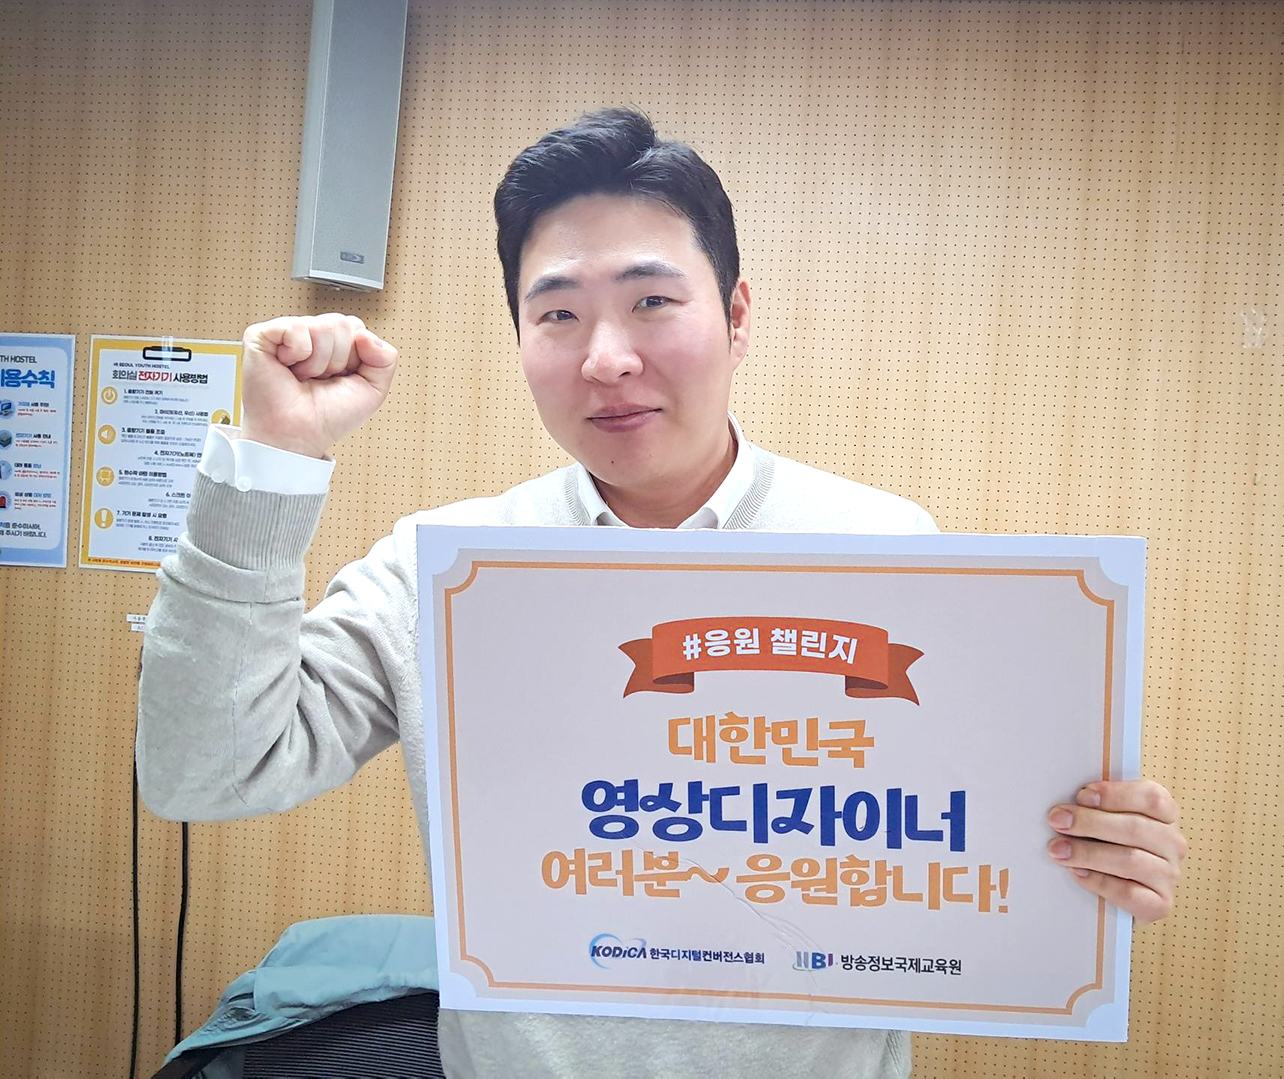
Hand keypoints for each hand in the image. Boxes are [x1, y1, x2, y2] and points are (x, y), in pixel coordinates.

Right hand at [240, 313, 397, 457]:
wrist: (299, 436)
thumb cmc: (328, 417)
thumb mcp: (373, 390)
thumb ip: (385, 359)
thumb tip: (366, 335)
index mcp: (334, 344)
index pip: (357, 327)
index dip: (355, 357)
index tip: (340, 378)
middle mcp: (311, 335)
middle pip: (342, 323)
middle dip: (338, 359)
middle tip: (319, 379)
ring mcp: (286, 333)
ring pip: (323, 327)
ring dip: (318, 362)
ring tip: (303, 377)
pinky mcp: (262, 335)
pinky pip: (295, 327)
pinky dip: (298, 353)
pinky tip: (288, 367)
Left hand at [1046, 779, 1186, 923]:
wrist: (1117, 890)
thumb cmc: (1108, 842)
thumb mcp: (1107, 817)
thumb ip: (1096, 805)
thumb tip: (1067, 804)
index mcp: (1165, 814)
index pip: (1151, 798)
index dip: (1116, 795)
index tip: (1082, 795)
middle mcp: (1172, 843)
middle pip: (1135, 828)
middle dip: (1090, 823)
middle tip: (1057, 820)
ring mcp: (1169, 875)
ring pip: (1130, 860)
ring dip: (1088, 853)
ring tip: (1058, 849)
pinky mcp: (1160, 904)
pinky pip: (1129, 893)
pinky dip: (1099, 881)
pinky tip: (1077, 873)